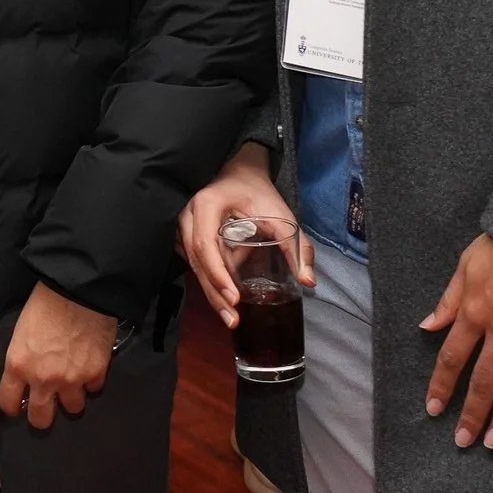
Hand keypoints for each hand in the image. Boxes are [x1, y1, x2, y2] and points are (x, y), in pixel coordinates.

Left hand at [0, 283, 116, 427]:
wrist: (78, 289)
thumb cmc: (44, 303)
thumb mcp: (22, 332)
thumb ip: (23, 359)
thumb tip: (28, 374)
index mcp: (18, 366)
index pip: (8, 403)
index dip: (12, 406)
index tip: (18, 404)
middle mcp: (43, 380)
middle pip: (41, 419)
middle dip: (42, 415)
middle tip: (47, 404)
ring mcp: (72, 380)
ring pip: (72, 408)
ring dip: (71, 397)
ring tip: (72, 381)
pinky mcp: (96, 374)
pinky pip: (93, 389)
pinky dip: (91, 381)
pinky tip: (89, 366)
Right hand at [178, 143, 314, 326]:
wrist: (239, 173)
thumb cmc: (258, 193)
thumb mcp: (282, 216)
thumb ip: (297, 247)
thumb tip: (308, 282)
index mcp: (207, 206)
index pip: (205, 245)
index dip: (217, 274)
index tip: (235, 298)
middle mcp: (188, 216)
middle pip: (196, 261)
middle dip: (214, 293)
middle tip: (233, 320)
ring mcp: (183, 226)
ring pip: (193, 265)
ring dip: (211, 292)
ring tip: (231, 317)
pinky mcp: (185, 236)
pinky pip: (194, 262)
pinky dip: (208, 282)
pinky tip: (222, 300)